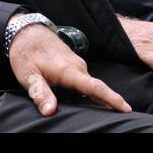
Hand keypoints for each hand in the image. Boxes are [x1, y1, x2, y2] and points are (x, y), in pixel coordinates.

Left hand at [8, 15, 129, 115]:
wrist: (27, 32)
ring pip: (90, 86)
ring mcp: (77, 65)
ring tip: (104, 115)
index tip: (127, 109)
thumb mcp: (28, 75)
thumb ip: (40, 93)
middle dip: (108, 104)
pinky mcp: (74, 65)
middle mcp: (78, 67)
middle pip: (97, 90)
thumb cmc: (26, 53)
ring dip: (97, 99)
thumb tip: (50, 111)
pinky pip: (85, 82)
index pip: (95, 87)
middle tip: (117, 119)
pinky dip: (89, 93)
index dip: (112, 99)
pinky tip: (87, 103)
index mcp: (69, 71)